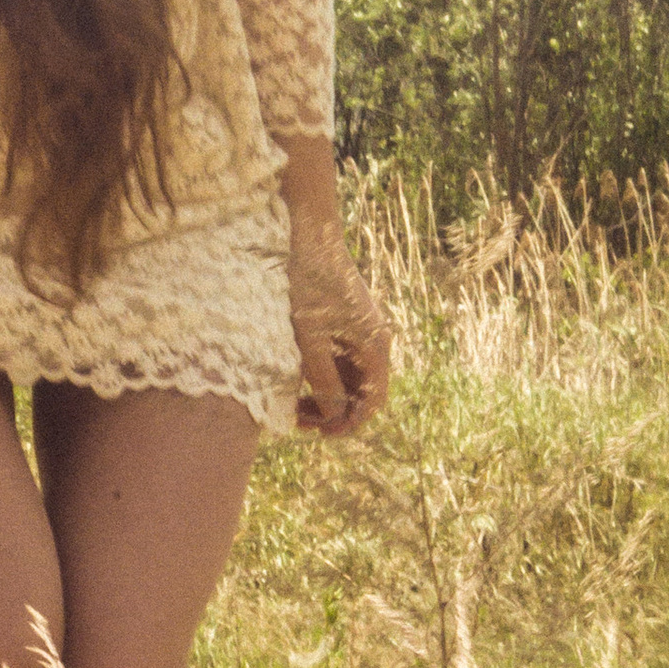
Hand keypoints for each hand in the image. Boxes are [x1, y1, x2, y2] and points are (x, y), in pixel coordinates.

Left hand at [288, 231, 391, 434]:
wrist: (308, 234)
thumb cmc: (307, 283)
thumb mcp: (309, 336)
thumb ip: (323, 378)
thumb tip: (333, 414)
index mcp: (374, 345)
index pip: (373, 400)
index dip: (349, 422)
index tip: (320, 433)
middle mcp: (375, 340)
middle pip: (362, 390)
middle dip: (334, 410)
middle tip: (298, 421)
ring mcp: (362, 330)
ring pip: (350, 376)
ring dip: (327, 394)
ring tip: (293, 403)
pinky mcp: (347, 322)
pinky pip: (341, 358)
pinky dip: (323, 374)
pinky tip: (296, 379)